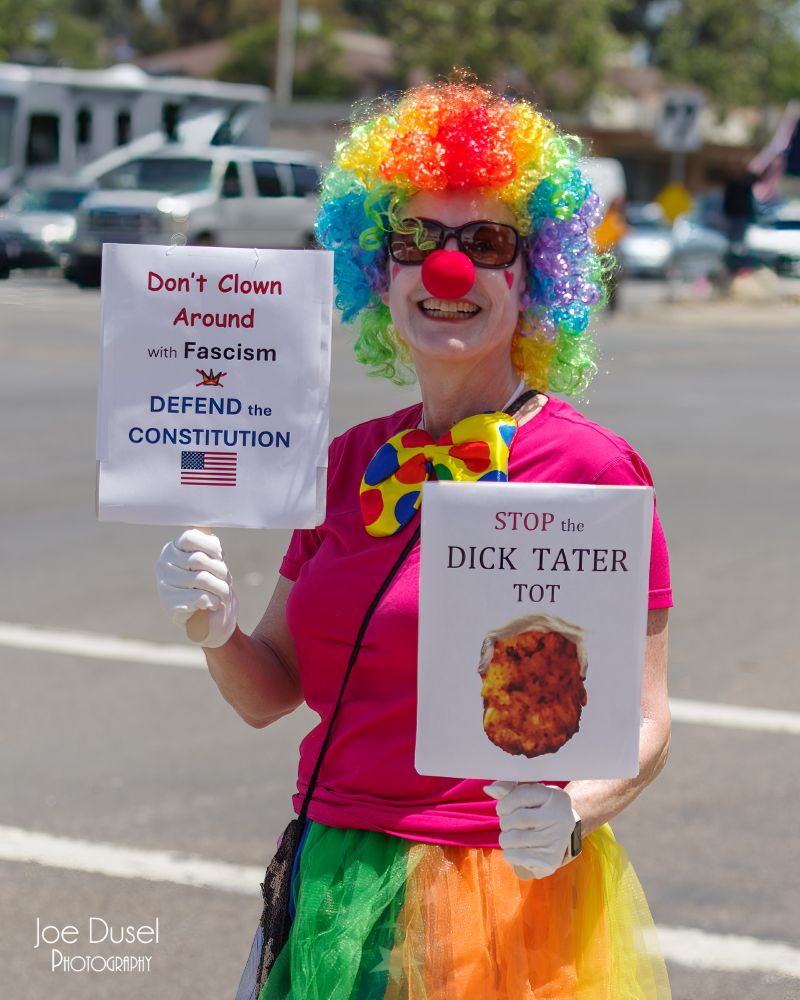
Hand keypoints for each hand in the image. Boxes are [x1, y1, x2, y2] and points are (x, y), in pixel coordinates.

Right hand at [156, 528, 238, 647]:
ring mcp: (164, 585)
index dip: (210, 546)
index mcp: (173, 549)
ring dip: (220, 588)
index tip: (220, 555)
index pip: (190, 537)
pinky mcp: (170, 605)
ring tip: (224, 593)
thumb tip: (205, 528)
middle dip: (220, 570)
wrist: (210, 619)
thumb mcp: (213, 560)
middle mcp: (163, 565)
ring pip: (201, 579)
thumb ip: (209, 544)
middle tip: (226, 579)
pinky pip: (198, 597)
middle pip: (199, 559)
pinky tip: (214, 604)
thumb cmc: (212, 585)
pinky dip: (212, 600)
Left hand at [484, 781, 578, 879]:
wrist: (563, 836)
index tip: (504, 808)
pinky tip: (517, 848)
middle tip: (509, 824)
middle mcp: (560, 818)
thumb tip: (488, 789)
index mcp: (555, 797)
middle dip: (505, 822)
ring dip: (505, 838)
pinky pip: (515, 856)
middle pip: (518, 819)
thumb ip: (509, 787)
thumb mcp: (529, 792)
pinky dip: (509, 852)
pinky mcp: (549, 861)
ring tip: (513, 836)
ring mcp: (556, 841)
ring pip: (514, 839)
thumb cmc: (539, 809)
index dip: (505, 803)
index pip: (522, 796)